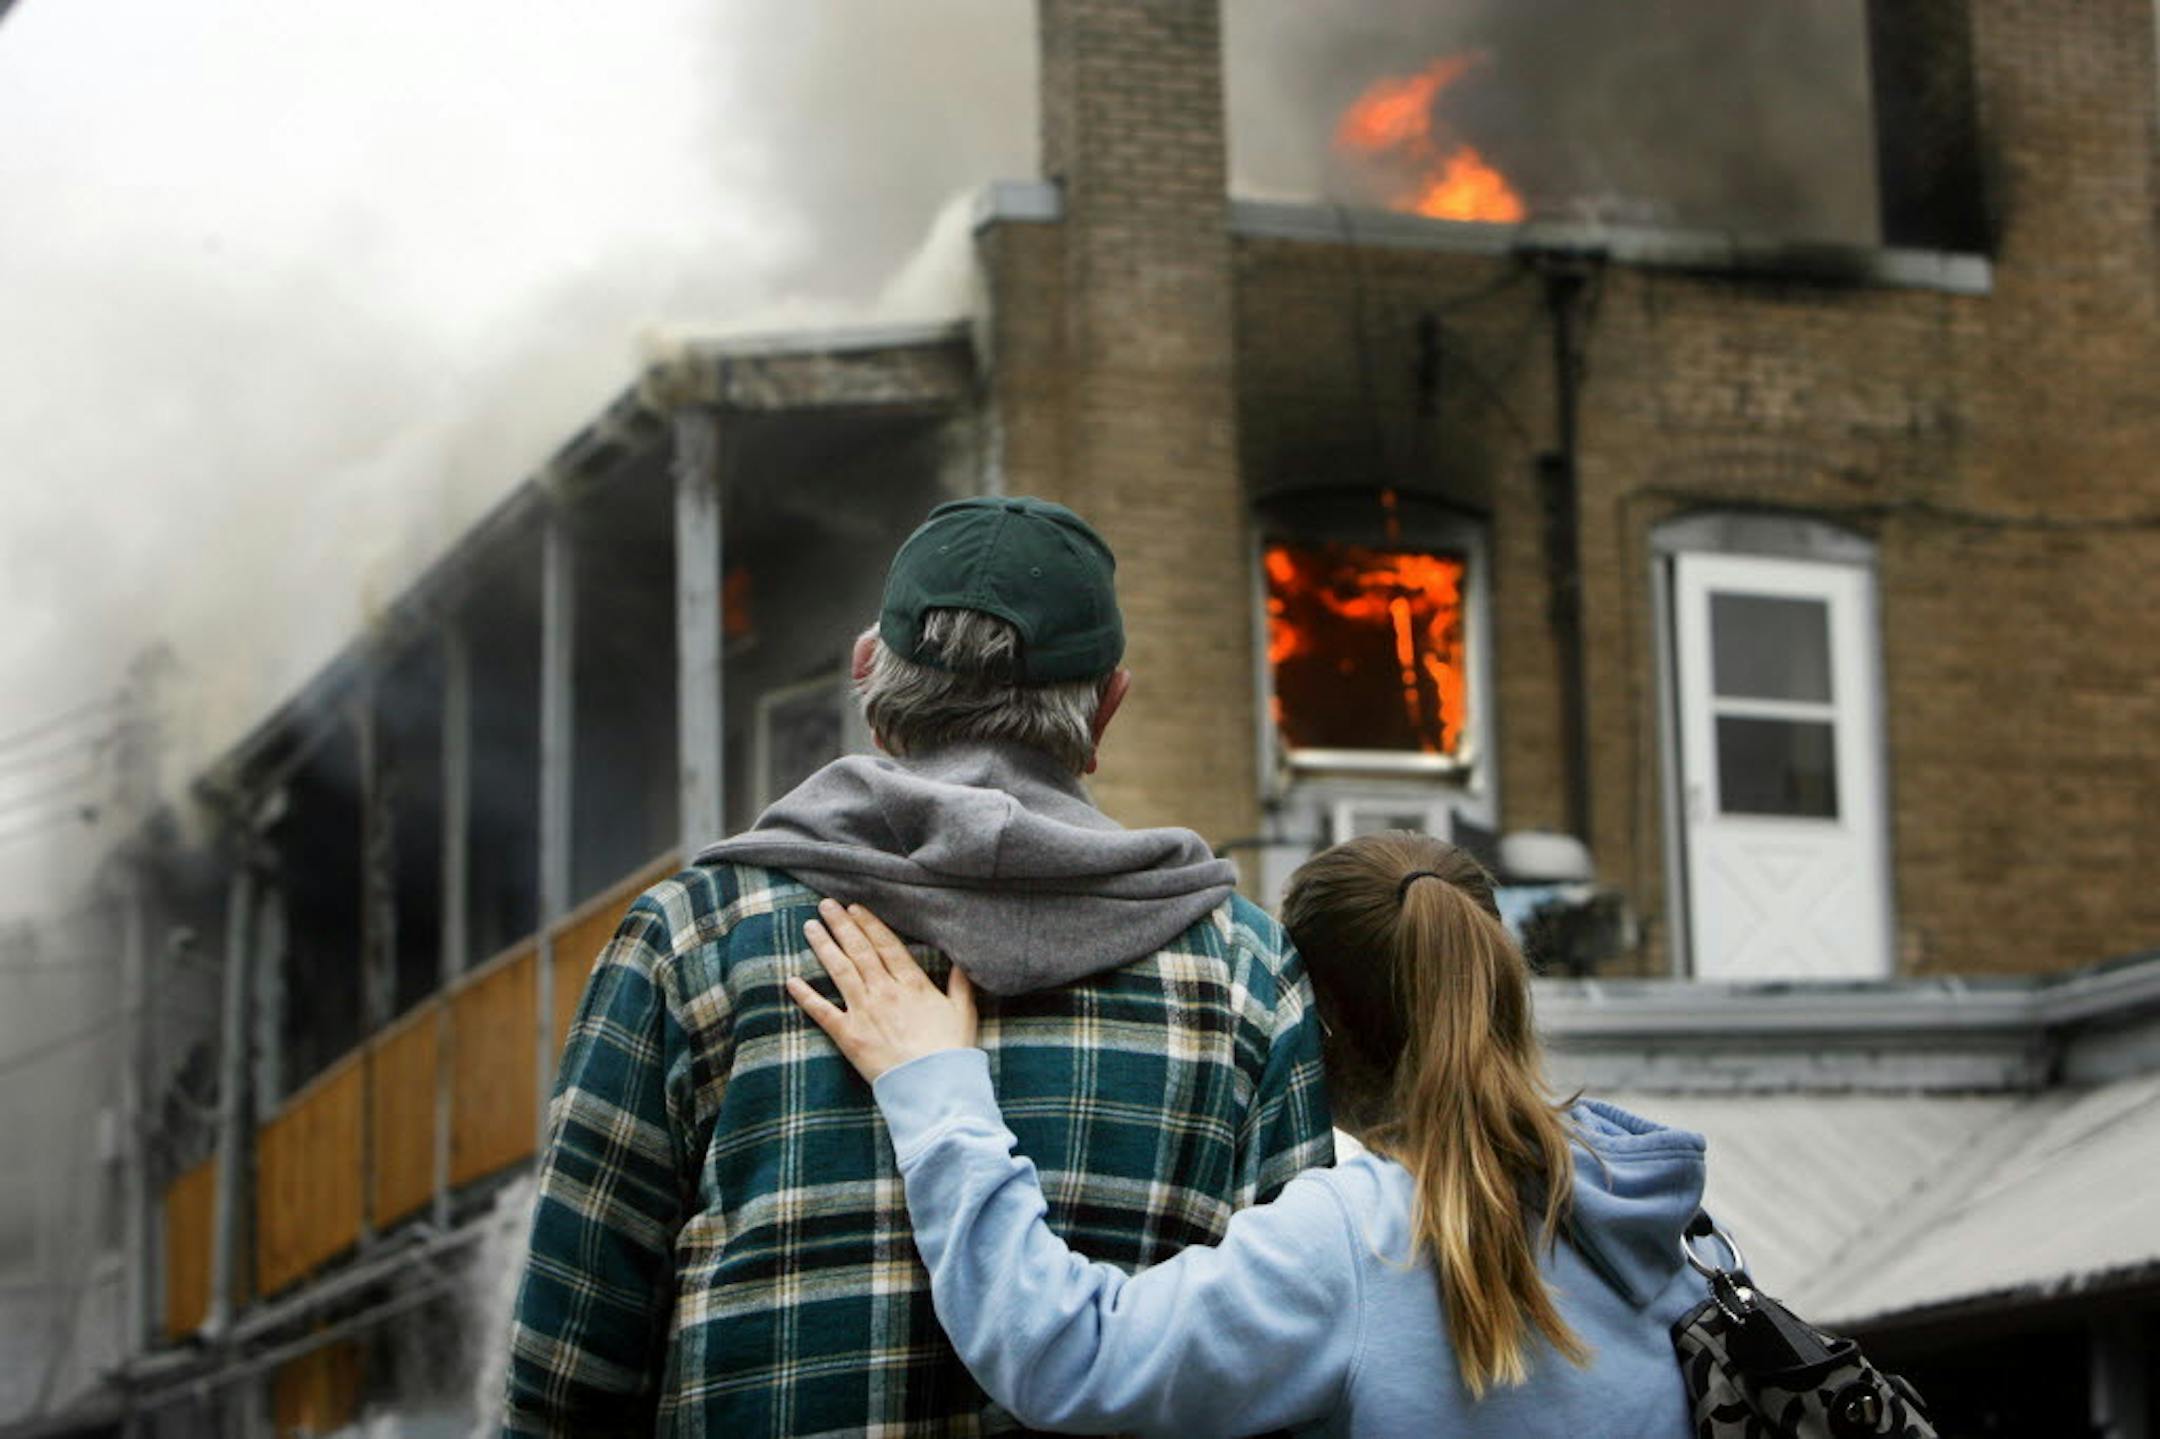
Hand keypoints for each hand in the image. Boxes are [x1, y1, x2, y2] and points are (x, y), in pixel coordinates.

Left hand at [787, 897, 976, 1081]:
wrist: (934, 1086)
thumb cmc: (951, 1051)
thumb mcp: (964, 1013)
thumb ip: (960, 984)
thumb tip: (961, 961)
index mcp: (913, 984)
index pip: (886, 945)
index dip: (869, 924)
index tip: (855, 907)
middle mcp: (885, 991)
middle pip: (859, 950)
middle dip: (842, 925)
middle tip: (826, 905)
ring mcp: (864, 1011)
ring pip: (840, 970)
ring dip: (824, 946)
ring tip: (810, 926)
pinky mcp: (848, 1035)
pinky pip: (823, 1012)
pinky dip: (806, 996)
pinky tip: (792, 980)